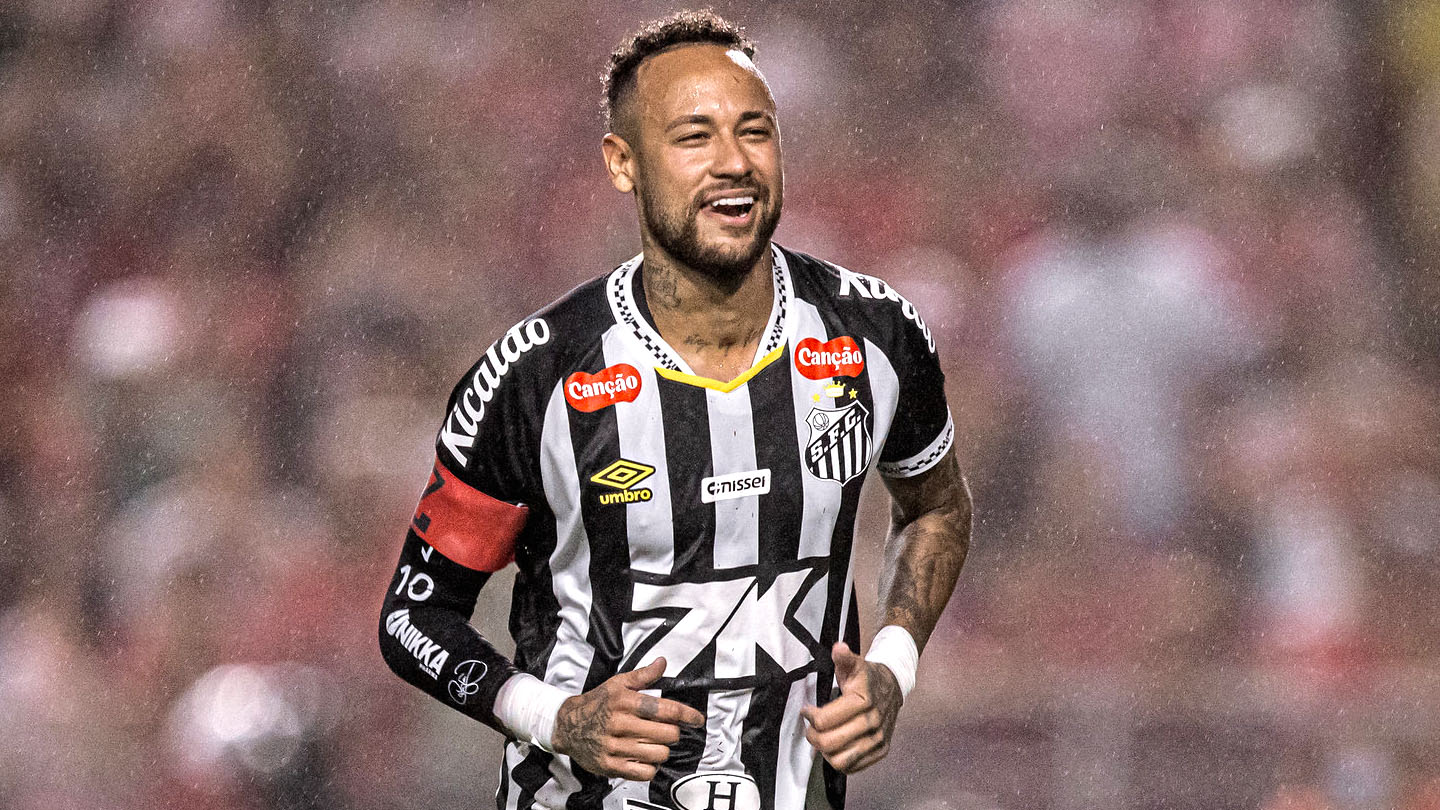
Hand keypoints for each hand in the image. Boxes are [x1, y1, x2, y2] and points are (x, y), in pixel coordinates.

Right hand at [551, 657, 704, 779]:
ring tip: (653, 743)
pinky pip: (644, 772)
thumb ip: (643, 675)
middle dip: (672, 732)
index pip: (665, 709)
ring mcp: (614, 746)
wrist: (567, 726)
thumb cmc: (597, 703)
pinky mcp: (610, 765)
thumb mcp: (618, 684)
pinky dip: (650, 766)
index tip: (696, 719)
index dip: (687, 715)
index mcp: (625, 701)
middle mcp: (620, 723)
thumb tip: (662, 663)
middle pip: (667, 734)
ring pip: (659, 754)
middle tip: (666, 730)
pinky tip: (643, 757)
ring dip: (661, 749)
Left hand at [800, 642, 901, 773]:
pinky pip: (853, 767)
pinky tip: (835, 746)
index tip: (807, 710)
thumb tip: (839, 648)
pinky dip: (839, 760)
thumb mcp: (854, 664)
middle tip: (810, 728)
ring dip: (825, 751)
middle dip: (813, 736)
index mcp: (863, 700)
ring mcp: (878, 739)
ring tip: (822, 737)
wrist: (893, 687)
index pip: (824, 721)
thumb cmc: (867, 677)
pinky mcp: (880, 751)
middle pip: (830, 743)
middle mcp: (873, 722)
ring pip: (840, 760)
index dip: (810, 716)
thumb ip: (844, 657)